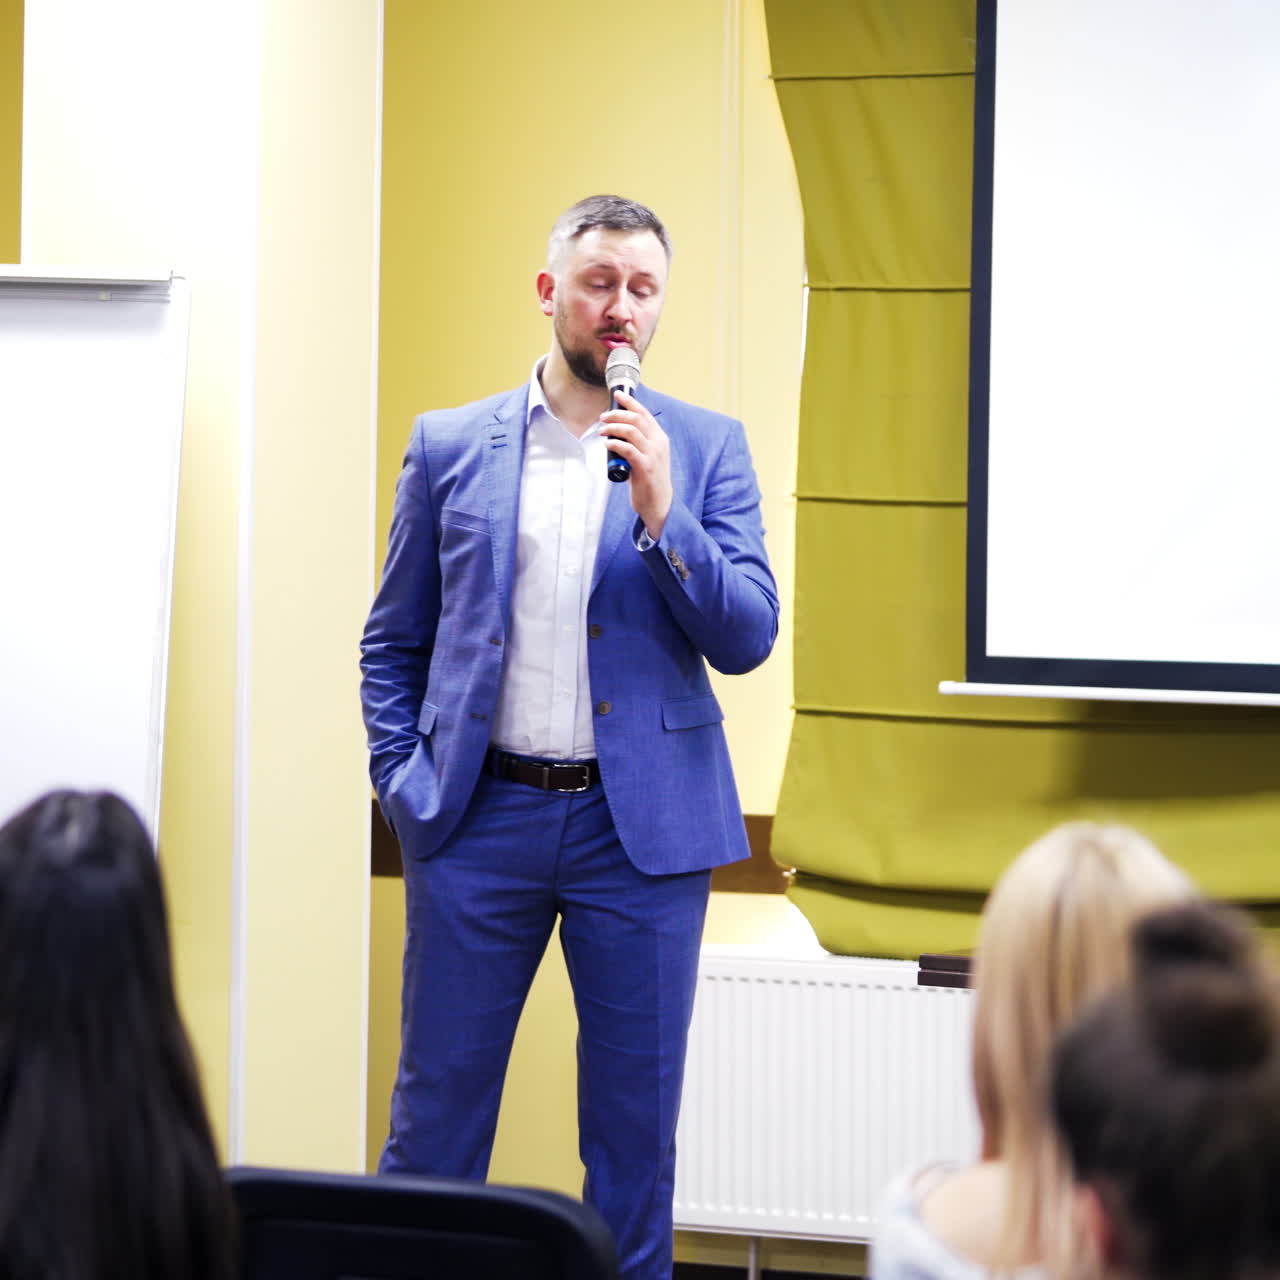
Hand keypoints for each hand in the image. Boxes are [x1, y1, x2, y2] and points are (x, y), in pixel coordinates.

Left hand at [600, 390, 672, 538]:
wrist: (659, 503)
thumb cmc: (649, 480)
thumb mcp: (647, 456)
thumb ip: (636, 443)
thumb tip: (615, 431)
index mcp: (659, 438)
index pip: (645, 414)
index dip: (630, 402)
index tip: (617, 395)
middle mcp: (658, 443)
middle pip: (636, 419)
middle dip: (617, 414)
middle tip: (603, 417)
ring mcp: (653, 455)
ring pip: (631, 431)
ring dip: (613, 427)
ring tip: (602, 431)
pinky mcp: (645, 467)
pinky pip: (628, 449)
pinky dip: (615, 444)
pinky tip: (607, 444)